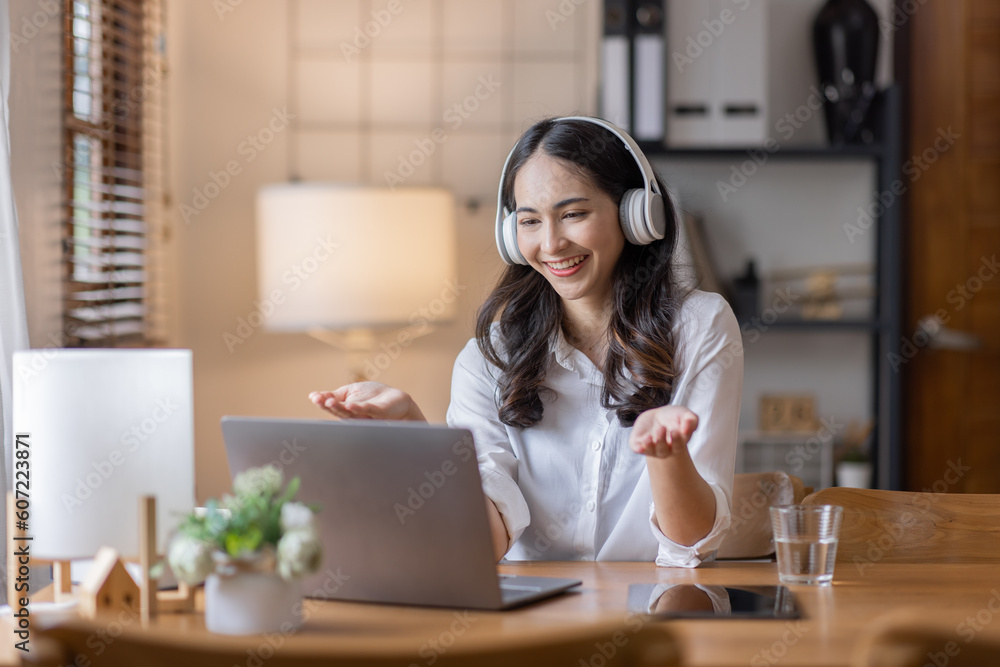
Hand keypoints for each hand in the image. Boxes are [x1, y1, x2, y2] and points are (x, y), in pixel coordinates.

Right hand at [308, 382, 424, 420]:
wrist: (397, 400)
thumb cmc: (373, 397)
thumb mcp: (351, 393)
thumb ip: (335, 396)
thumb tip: (312, 395)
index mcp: (347, 410)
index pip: (332, 406)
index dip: (322, 402)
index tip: (313, 397)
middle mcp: (355, 415)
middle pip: (339, 411)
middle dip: (328, 405)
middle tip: (319, 400)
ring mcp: (367, 415)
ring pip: (351, 413)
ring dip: (340, 408)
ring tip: (329, 402)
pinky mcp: (379, 412)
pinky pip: (368, 410)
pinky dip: (359, 408)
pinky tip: (351, 405)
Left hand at [629, 406, 698, 457]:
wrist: (657, 416)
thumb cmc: (674, 417)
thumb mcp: (685, 414)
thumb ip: (691, 420)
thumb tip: (686, 429)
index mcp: (677, 444)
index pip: (678, 446)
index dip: (676, 440)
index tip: (675, 430)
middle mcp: (664, 450)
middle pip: (663, 450)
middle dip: (661, 440)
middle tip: (662, 428)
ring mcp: (651, 448)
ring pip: (651, 451)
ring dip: (650, 443)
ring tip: (651, 433)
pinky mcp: (639, 444)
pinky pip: (638, 449)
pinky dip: (639, 447)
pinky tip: (643, 438)